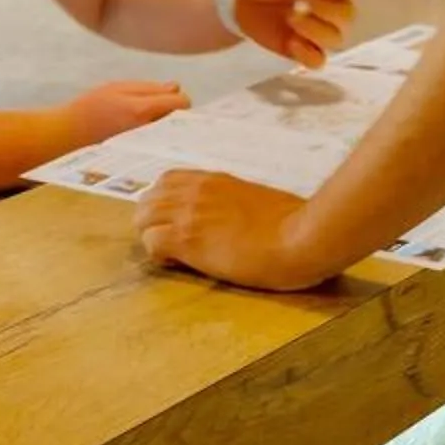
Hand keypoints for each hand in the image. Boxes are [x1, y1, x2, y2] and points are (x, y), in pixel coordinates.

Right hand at [66, 79, 189, 144]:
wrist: (69, 136)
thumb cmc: (91, 107)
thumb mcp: (118, 88)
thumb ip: (149, 87)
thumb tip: (176, 87)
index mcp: (142, 110)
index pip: (181, 103)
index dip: (178, 97)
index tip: (167, 97)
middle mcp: (146, 131)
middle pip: (179, 121)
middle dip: (172, 113)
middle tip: (154, 110)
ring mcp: (144, 147)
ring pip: (170, 134)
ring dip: (165, 127)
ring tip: (143, 125)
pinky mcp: (140, 158)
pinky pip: (159, 145)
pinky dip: (156, 139)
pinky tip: (139, 136)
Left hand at [134, 170, 339, 290]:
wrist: (301, 236)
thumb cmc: (294, 223)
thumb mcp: (258, 200)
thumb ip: (237, 203)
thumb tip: (234, 218)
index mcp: (213, 180)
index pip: (167, 181)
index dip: (166, 204)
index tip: (178, 223)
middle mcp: (195, 190)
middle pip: (147, 199)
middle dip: (152, 221)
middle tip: (171, 243)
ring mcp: (189, 212)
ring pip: (142, 218)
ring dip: (152, 237)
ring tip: (173, 256)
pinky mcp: (187, 238)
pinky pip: (151, 243)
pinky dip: (159, 256)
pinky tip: (180, 264)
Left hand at [227, 0, 358, 67]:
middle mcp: (328, 6)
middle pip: (348, 15)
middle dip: (328, 10)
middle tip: (304, 2)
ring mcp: (315, 29)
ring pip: (337, 39)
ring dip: (317, 30)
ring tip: (292, 18)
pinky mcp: (301, 49)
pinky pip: (318, 60)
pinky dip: (308, 53)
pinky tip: (292, 42)